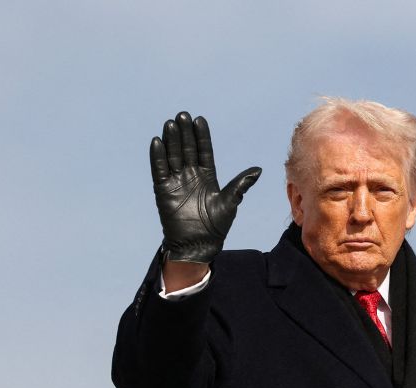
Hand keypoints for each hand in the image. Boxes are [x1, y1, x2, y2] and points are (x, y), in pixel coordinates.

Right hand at [149, 111, 260, 263]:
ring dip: (172, 140)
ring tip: (171, 123)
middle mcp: (191, 176)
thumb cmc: (216, 226)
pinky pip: (160, 170)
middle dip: (185, 133)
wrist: (198, 245)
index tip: (199, 120)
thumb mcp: (230, 202)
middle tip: (182, 115)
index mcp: (207, 176)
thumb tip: (258, 169)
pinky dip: (158, 157)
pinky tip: (157, 142)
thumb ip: (240, 184)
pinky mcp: (163, 190)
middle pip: (187, 149)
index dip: (201, 136)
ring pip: (173, 156)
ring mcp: (176, 182)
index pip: (204, 151)